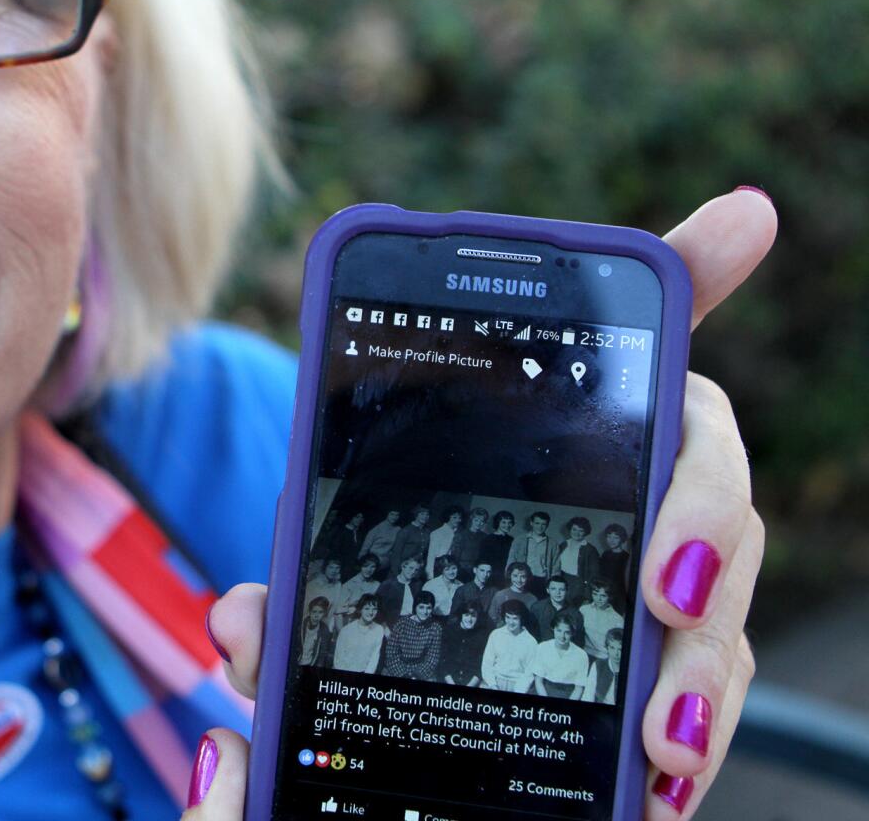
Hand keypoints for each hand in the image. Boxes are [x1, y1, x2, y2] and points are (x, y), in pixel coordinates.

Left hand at [187, 190, 777, 819]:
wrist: (415, 689)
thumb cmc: (383, 594)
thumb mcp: (334, 578)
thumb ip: (296, 597)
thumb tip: (235, 629)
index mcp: (554, 438)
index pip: (633, 345)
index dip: (697, 266)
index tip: (742, 214)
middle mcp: (624, 501)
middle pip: (705, 480)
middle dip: (701, 519)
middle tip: (661, 583)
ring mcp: (656, 591)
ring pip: (719, 602)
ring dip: (703, 663)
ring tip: (660, 734)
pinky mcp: (663, 675)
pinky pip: (704, 692)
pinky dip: (695, 729)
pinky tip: (661, 780)